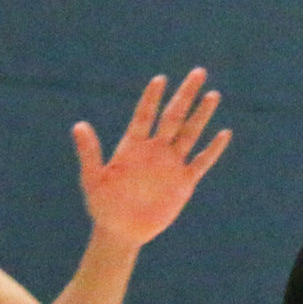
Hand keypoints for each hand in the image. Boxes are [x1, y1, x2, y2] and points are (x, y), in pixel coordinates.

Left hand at [77, 70, 230, 249]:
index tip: (160, 79)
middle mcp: (155, 150)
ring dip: (201, 115)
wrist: (121, 230)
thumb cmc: (103, 205)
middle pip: (174, 116)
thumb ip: (89, 152)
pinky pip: (201, 162)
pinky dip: (212, 149)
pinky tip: (223, 134)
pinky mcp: (183, 181)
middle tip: (198, 73)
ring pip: (190, 133)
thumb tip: (78, 125)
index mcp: (133, 146)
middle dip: (186, 94)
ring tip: (213, 95)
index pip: (145, 115)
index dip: (152, 97)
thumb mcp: (93, 178)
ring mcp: (171, 164)